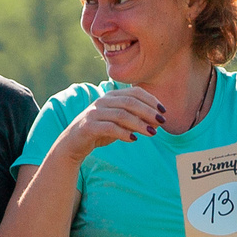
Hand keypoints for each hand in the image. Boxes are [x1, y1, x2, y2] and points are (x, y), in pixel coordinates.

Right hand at [49, 84, 167, 161]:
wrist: (73, 144)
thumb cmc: (99, 132)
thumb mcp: (119, 123)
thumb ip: (135, 119)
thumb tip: (156, 121)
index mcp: (111, 96)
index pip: (135, 92)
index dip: (151, 100)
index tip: (163, 111)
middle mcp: (102, 101)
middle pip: (130, 102)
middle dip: (148, 112)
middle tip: (162, 122)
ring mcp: (94, 113)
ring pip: (121, 115)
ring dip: (139, 124)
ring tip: (152, 133)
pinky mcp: (88, 126)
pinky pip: (109, 128)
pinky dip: (123, 133)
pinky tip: (133, 139)